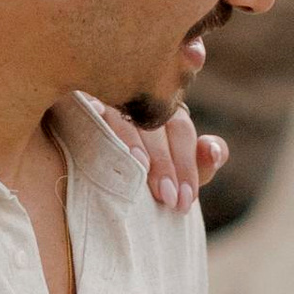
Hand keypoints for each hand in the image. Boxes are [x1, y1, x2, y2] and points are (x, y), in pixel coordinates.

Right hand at [94, 96, 228, 211]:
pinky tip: (95, 110)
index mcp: (165, 110)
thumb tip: (214, 150)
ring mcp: (108, 94)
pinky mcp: (79, 93)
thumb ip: (199, 165)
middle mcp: (138, 96)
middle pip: (155, 123)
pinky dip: (92, 102)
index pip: (181, 132)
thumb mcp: (174, 173)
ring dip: (132, 138)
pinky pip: (86, 94)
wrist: (90, 169)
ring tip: (139, 167)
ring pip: (124, 112)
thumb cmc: (143, 172)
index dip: (186, 165)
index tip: (185, 200)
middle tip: (167, 197)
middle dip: (163, 161)